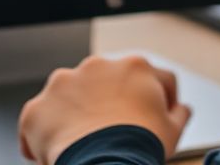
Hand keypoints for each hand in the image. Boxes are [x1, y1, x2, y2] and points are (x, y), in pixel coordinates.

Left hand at [18, 54, 192, 164]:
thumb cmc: (140, 146)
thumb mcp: (173, 130)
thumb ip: (179, 113)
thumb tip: (182, 110)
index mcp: (134, 66)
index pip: (150, 78)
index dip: (154, 101)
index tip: (150, 120)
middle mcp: (96, 65)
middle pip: (105, 86)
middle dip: (108, 106)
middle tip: (114, 136)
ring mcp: (63, 84)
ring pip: (70, 98)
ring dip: (76, 115)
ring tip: (84, 145)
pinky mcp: (37, 108)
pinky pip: (40, 121)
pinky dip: (46, 135)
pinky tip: (54, 155)